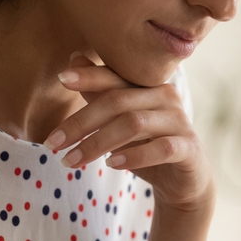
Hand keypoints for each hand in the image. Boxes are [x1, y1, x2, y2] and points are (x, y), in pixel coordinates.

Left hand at [43, 54, 215, 213]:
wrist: (186, 182)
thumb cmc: (148, 149)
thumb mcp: (120, 123)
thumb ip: (100, 94)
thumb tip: (74, 59)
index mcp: (149, 87)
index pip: (115, 77)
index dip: (89, 76)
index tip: (61, 79)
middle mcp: (167, 97)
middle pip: (118, 101)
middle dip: (81, 123)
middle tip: (52, 143)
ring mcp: (180, 122)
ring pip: (134, 124)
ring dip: (97, 144)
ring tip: (71, 161)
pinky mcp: (188, 149)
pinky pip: (161, 148)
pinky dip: (134, 156)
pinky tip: (111, 165)